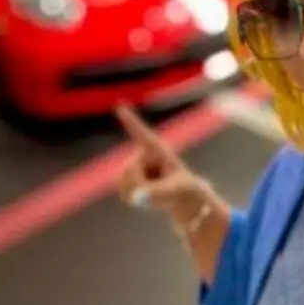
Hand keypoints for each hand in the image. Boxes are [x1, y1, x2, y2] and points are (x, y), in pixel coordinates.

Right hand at [116, 104, 213, 225]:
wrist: (181, 197)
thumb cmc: (183, 189)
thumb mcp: (174, 191)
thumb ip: (155, 193)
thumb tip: (136, 197)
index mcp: (157, 149)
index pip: (141, 133)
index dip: (130, 121)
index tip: (120, 106)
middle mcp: (143, 154)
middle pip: (129, 170)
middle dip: (139, 184)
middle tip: (157, 191)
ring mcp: (135, 166)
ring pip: (124, 182)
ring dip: (136, 192)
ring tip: (153, 192)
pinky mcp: (130, 178)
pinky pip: (123, 191)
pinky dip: (132, 198)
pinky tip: (145, 197)